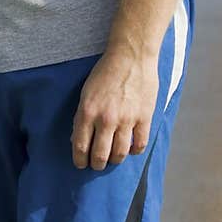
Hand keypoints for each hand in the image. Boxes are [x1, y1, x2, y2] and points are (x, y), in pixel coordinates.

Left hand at [70, 47, 158, 169]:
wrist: (131, 56)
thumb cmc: (105, 72)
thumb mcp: (86, 92)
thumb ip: (81, 116)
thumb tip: (77, 139)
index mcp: (88, 111)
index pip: (80, 146)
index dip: (80, 160)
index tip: (81, 164)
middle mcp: (106, 119)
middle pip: (100, 156)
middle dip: (96, 164)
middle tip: (96, 164)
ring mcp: (126, 120)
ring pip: (120, 154)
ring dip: (114, 160)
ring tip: (112, 158)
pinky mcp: (144, 118)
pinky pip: (139, 145)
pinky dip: (134, 151)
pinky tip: (131, 148)